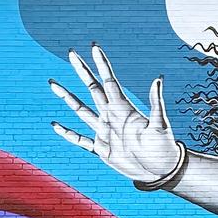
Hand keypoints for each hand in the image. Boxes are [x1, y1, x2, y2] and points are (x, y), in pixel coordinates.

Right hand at [50, 45, 178, 181]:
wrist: (160, 170)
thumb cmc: (163, 147)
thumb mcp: (160, 125)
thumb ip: (155, 104)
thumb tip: (158, 79)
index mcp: (124, 108)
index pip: (108, 81)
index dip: (101, 64)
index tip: (93, 47)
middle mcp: (112, 116)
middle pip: (92, 89)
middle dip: (82, 71)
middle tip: (71, 54)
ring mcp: (105, 132)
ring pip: (81, 110)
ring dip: (68, 97)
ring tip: (54, 85)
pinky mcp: (101, 149)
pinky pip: (80, 140)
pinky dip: (68, 134)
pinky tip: (56, 126)